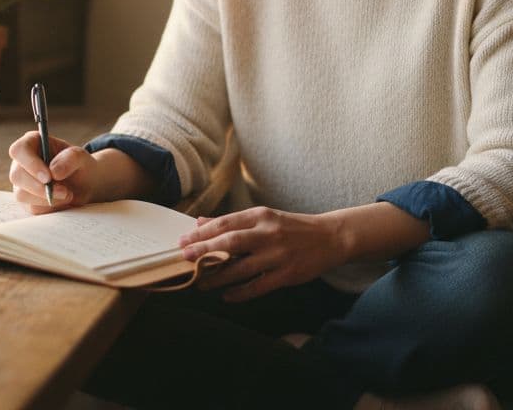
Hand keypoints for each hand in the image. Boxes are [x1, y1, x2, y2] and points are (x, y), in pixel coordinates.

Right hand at [7, 131, 100, 213]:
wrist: (84, 184)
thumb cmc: (79, 165)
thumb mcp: (82, 157)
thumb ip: (71, 159)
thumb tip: (53, 172)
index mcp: (32, 143)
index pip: (19, 150)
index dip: (30, 164)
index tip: (48, 177)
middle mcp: (22, 162)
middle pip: (16, 175)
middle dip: (40, 187)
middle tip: (64, 191)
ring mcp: (21, 182)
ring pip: (21, 194)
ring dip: (46, 198)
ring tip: (68, 194)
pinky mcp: (26, 199)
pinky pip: (31, 207)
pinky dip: (49, 207)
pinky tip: (62, 200)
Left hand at [178, 207, 345, 301]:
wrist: (330, 237)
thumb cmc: (292, 227)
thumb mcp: (264, 217)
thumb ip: (233, 222)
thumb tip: (200, 223)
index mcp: (261, 215)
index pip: (226, 223)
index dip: (202, 233)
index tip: (182, 241)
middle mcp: (269, 233)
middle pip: (231, 242)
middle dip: (205, 251)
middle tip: (185, 258)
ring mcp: (279, 255)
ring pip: (242, 268)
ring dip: (218, 277)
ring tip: (201, 284)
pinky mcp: (288, 274)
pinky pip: (259, 286)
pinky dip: (240, 293)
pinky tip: (227, 297)